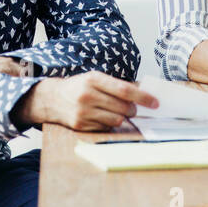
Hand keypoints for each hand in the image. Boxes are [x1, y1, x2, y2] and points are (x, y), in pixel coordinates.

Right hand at [16, 71, 158, 130]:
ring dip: (122, 118)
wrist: (53, 98)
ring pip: (117, 120)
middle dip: (133, 110)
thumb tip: (142, 94)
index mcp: (93, 79)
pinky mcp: (81, 125)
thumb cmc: (80, 87)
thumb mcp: (95, 78)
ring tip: (118, 113)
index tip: (155, 102)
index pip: (125, 90)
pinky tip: (103, 117)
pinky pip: (106, 128)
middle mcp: (88, 95)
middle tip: (132, 109)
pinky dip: (110, 124)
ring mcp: (83, 111)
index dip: (143, 97)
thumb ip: (116, 86)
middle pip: (123, 107)